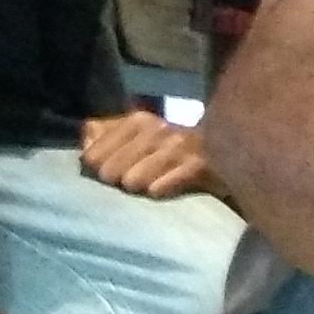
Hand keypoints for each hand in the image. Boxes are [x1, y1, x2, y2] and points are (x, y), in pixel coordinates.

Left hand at [78, 110, 210, 199]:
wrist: (228, 152)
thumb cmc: (172, 149)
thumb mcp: (138, 134)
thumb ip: (106, 133)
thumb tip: (86, 136)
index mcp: (138, 120)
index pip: (92, 155)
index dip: (96, 170)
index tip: (108, 174)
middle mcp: (157, 129)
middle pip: (109, 172)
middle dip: (117, 182)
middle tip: (131, 182)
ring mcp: (178, 147)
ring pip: (132, 182)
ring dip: (138, 189)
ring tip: (149, 187)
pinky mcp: (198, 166)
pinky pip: (159, 189)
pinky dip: (159, 192)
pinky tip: (163, 191)